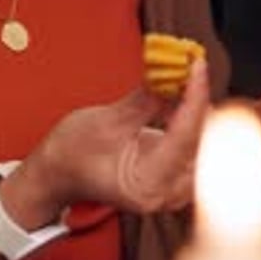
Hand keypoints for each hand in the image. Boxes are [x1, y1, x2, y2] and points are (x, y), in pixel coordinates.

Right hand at [1, 57, 208, 227]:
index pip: (184, 137)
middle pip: (200, 142)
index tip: (197, 66)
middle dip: (199, 101)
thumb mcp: (107, 120)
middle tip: (192, 65)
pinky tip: (180, 95)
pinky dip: (189, 117)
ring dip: (195, 107)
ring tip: (186, 75)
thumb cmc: (73, 153)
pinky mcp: (173, 177)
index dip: (194, 97)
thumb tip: (173, 73)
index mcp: (147, 185)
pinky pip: (192, 144)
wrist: (58, 171)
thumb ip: (146, 100)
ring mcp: (172, 190)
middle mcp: (165, 194)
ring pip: (201, 143)